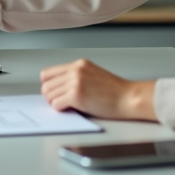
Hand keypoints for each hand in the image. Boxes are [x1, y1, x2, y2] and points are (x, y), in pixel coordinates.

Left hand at [39, 59, 155, 120]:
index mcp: (79, 64)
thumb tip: (58, 88)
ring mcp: (75, 82)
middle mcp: (75, 70)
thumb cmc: (116, 91)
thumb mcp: (93, 75)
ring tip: (67, 106)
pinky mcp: (76, 96)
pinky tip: (71, 109)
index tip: (54, 92)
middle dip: (51, 96)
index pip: (48, 73)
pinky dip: (60, 109)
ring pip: (49, 94)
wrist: (129, 98)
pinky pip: (56, 104)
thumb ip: (76, 77)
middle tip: (60, 102)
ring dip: (55, 103)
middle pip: (46, 84)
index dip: (49, 85)